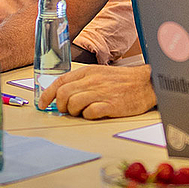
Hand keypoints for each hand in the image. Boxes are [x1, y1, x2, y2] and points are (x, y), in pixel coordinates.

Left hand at [41, 64, 155, 119]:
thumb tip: (61, 93)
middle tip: (65, 110)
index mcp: (88, 72)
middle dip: (59, 105)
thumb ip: (81, 81)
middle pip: (63, 94)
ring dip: (73, 111)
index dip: (47, 94)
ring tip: (82, 111)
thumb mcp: (99, 73)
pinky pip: (90, 113)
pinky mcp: (111, 105)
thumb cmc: (122, 80)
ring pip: (73, 104)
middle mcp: (92, 81)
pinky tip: (94, 113)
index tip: (42, 104)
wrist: (146, 83)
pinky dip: (87, 115)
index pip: (60, 82)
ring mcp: (102, 93)